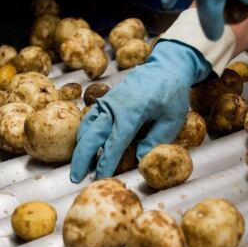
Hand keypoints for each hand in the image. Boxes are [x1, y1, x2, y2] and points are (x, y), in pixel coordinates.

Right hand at [69, 40, 211, 182]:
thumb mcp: (171, 121)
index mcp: (131, 114)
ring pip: (86, 127)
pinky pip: (90, 118)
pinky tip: (84, 144)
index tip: (100, 178)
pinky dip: (84, 132)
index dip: (106, 164)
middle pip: (91, 137)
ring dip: (80, 147)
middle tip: (76, 178)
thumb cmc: (171, 94)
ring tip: (79, 166)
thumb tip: (139, 160)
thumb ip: (154, 141)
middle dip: (82, 159)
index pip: (114, 144)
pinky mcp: (106, 100)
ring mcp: (108, 102)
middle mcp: (114, 108)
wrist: (166, 68)